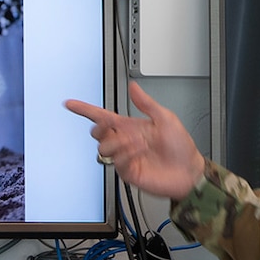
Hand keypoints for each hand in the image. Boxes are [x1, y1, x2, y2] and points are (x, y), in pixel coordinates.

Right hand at [64, 82, 204, 199]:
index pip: (102, 117)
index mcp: (131, 127)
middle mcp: (125, 142)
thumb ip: (146, 103)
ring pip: (104, 148)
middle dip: (101, 129)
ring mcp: (125, 157)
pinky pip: (117, 162)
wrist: (188, 172)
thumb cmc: (181, 147)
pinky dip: (127, 155)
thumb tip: (134, 87)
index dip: (85, 110)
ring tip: (137, 144)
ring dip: (119, 143)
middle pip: (98, 133)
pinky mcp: (128, 172)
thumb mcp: (166, 118)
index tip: (71, 104)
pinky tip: (140, 153)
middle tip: (113, 128)